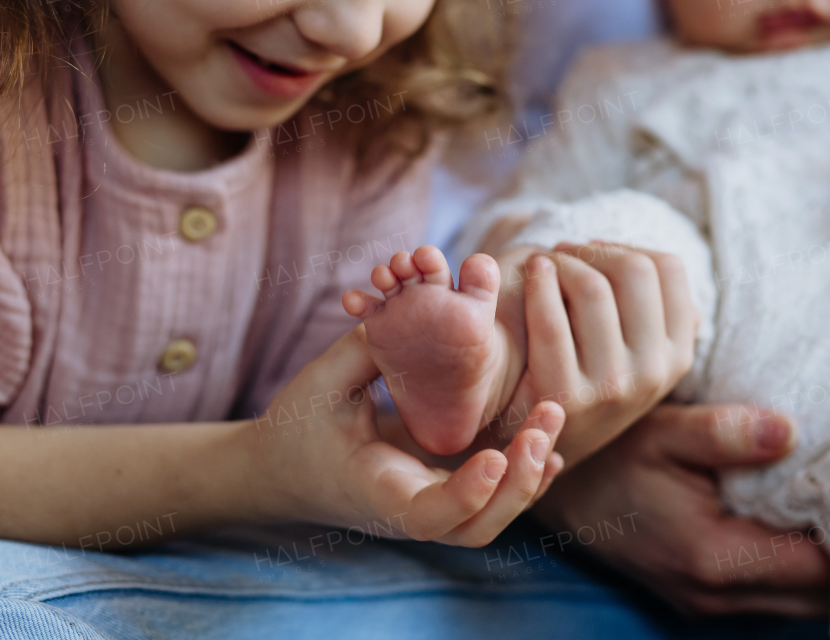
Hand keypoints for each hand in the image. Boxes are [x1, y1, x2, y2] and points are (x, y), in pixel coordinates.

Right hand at [248, 327, 564, 546]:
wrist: (279, 471)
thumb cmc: (295, 426)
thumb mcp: (322, 383)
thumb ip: (368, 348)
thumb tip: (417, 303)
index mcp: (376, 491)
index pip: (429, 514)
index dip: (466, 492)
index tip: (494, 456)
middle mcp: (406, 511)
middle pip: (475, 526)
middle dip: (519, 484)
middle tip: (543, 427)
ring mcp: (425, 511)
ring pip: (489, 518)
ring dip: (528, 478)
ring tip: (550, 420)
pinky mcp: (436, 495)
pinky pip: (487, 502)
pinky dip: (523, 479)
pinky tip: (548, 446)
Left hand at [488, 241, 697, 469]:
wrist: (529, 441)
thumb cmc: (579, 379)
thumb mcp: (633, 355)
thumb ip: (654, 316)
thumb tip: (663, 270)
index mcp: (676, 355)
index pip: (668, 268)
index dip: (625, 248)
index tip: (593, 253)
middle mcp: (653, 373)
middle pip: (634, 270)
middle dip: (592, 251)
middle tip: (563, 254)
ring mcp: (611, 387)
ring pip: (593, 288)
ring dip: (562, 262)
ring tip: (543, 267)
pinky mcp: (565, 395)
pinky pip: (552, 320)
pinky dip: (538, 285)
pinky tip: (531, 276)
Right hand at [533, 403, 829, 616]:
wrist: (558, 492)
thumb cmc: (610, 455)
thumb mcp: (663, 430)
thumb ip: (725, 433)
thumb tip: (792, 430)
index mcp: (713, 556)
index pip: (817, 568)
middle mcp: (715, 594)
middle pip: (818, 596)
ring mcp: (707, 603)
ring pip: (799, 601)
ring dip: (827, 563)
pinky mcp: (704, 597)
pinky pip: (773, 594)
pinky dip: (799, 567)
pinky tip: (807, 523)